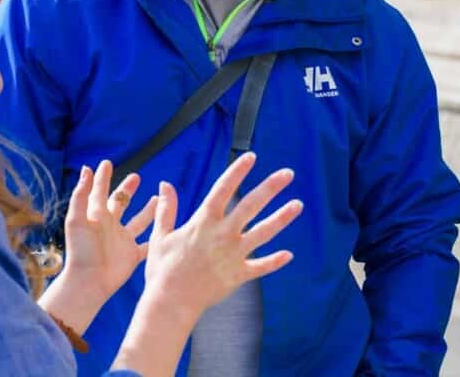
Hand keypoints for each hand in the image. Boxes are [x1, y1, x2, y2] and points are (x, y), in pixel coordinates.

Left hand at [39, 160, 156, 333]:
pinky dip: (158, 238)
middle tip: (136, 177)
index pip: (101, 191)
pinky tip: (169, 230)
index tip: (107, 163)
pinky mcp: (132, 255)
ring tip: (159, 198)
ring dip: (149, 210)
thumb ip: (82, 195)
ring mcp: (122, 240)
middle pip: (121, 203)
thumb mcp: (78, 219)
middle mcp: (111, 226)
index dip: (103, 178)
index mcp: (97, 216)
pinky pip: (148, 245)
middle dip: (128, 190)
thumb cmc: (80, 250)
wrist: (88, 282)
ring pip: (139, 221)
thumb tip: (86, 169)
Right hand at [110, 153, 302, 376]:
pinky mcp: (239, 274)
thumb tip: (165, 185)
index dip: (238, 171)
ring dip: (282, 217)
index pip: (224, 188)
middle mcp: (223, 234)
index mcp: (204, 221)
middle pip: (251, 205)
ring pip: (264, 232)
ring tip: (298, 205)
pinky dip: (275, 261)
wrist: (171, 302)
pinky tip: (288, 254)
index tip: (251, 157)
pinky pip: (262, 266)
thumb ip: (166, 209)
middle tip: (288, 173)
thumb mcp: (161, 235)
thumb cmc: (162, 270)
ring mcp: (234, 254)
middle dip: (271, 187)